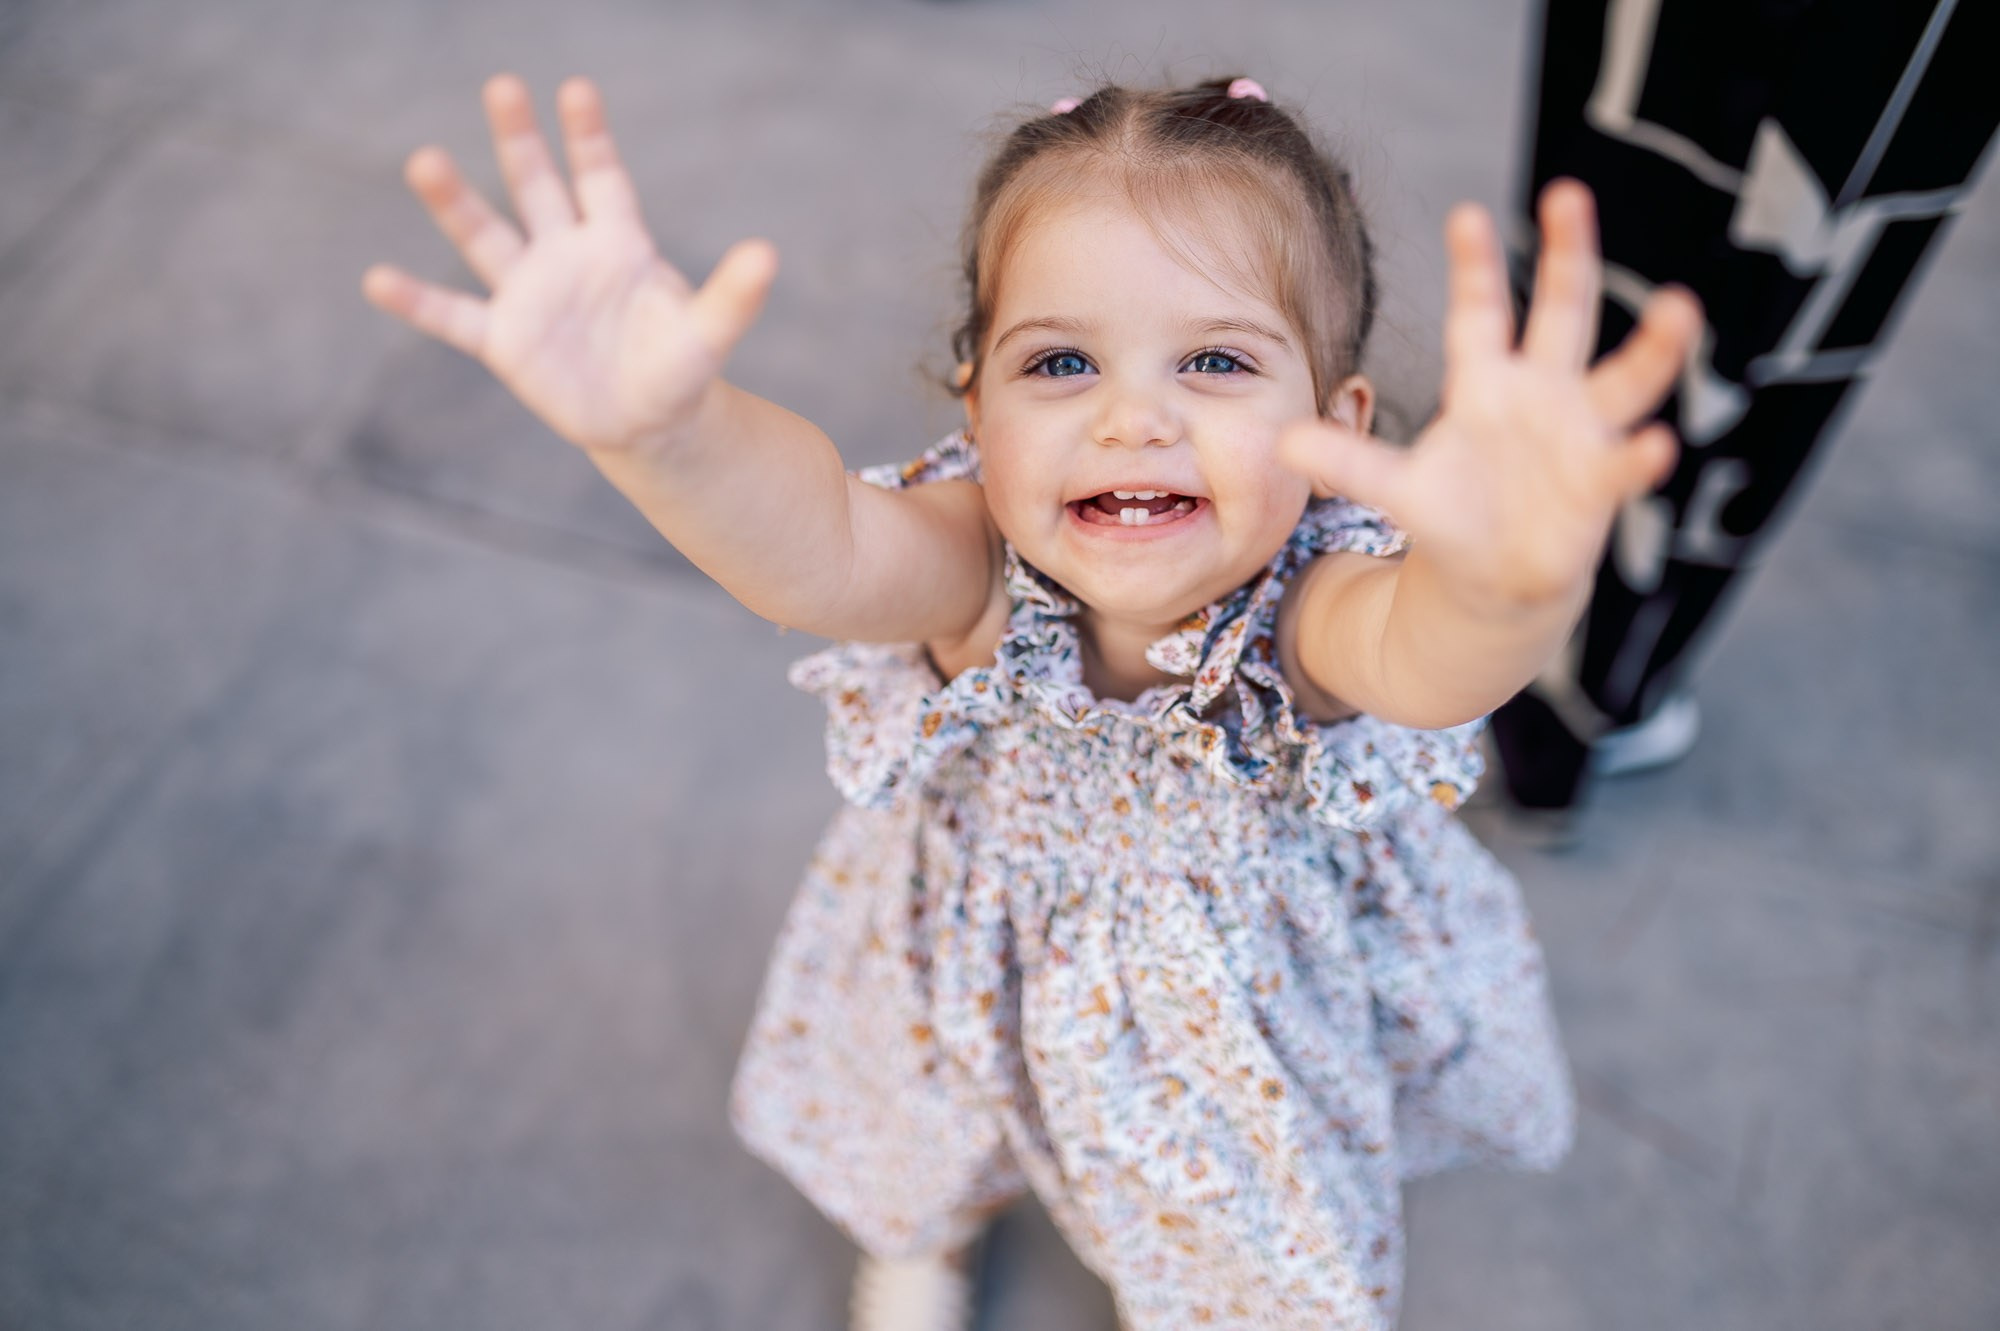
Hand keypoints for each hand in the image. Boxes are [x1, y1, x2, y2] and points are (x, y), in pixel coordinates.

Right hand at [362, 74, 776, 455]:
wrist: (647, 421)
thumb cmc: (678, 368)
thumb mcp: (709, 334)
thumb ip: (734, 296)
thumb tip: (769, 255)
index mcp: (616, 242)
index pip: (600, 177)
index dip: (588, 136)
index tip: (576, 88)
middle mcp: (565, 255)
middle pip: (536, 186)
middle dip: (519, 140)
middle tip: (503, 84)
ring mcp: (529, 294)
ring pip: (486, 237)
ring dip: (455, 202)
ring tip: (424, 158)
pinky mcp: (504, 341)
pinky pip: (454, 316)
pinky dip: (417, 301)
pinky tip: (377, 279)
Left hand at [1280, 180, 1700, 611]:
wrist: (1495, 576)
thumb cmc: (1451, 513)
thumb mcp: (1394, 487)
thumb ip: (1348, 461)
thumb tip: (1282, 441)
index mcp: (1487, 382)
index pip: (1480, 311)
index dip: (1474, 266)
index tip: (1466, 212)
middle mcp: (1542, 392)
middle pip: (1564, 312)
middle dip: (1570, 255)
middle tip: (1569, 193)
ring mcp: (1580, 433)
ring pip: (1626, 378)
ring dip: (1655, 346)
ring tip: (1680, 306)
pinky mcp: (1601, 484)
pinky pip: (1625, 465)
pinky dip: (1640, 456)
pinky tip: (1654, 445)